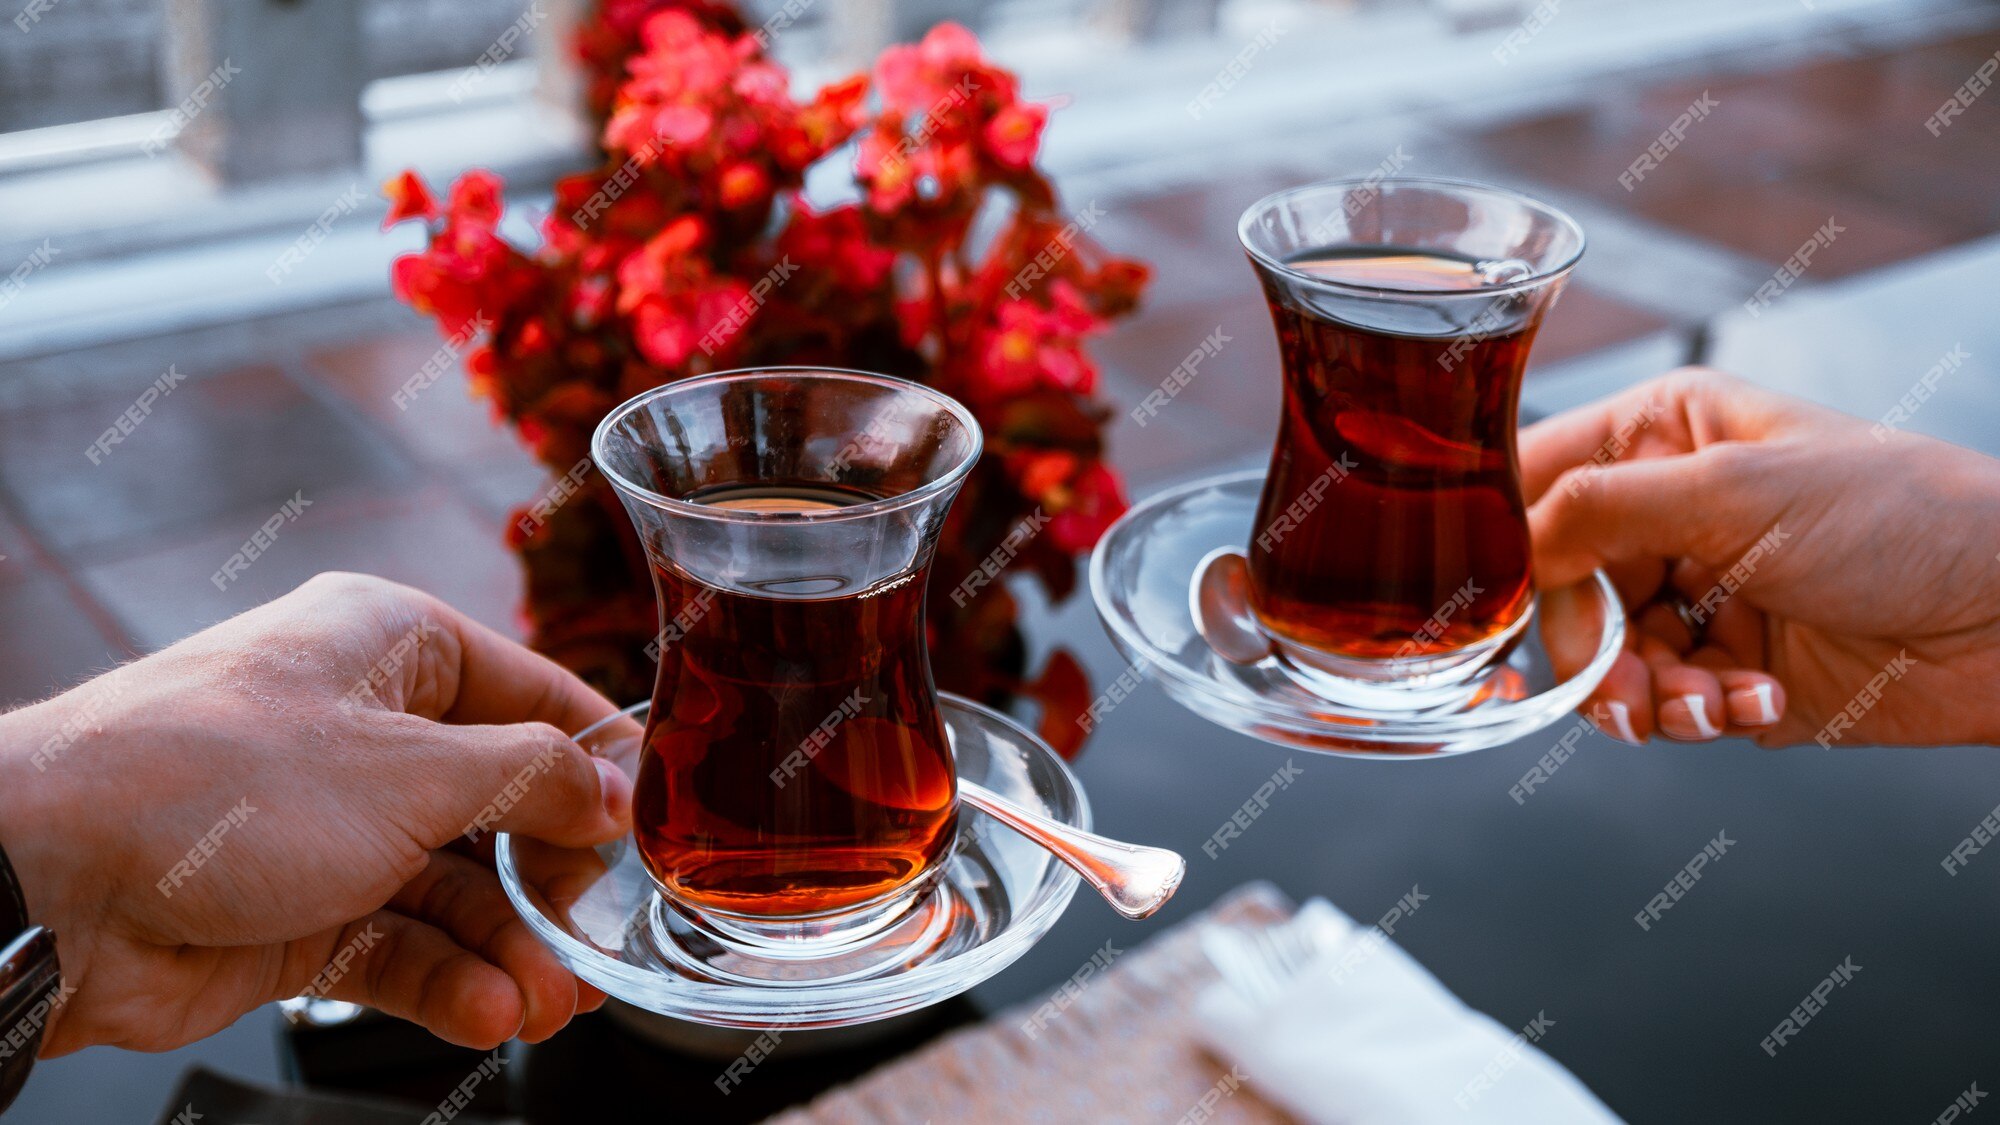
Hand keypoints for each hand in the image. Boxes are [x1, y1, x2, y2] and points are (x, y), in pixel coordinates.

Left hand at [0, 572, 634, 1054]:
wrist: (52, 882)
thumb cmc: (221, 785)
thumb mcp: (413, 772)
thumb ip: (531, 780)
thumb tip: (610, 792)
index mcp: (390, 645)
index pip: (533, 690)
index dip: (600, 756)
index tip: (656, 820)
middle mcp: (362, 727)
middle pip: (498, 802)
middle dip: (553, 878)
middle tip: (604, 935)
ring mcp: (327, 823)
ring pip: (454, 886)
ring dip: (508, 946)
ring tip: (552, 1001)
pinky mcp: (295, 909)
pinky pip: (398, 942)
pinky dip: (445, 979)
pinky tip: (487, 1012)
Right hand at [1523, 367, 1999, 747]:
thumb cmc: (1901, 518)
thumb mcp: (1735, 491)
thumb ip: (1601, 510)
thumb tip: (1505, 547)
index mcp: (1659, 436)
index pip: (1534, 481)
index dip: (1505, 541)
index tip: (1491, 599)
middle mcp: (1666, 513)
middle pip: (1556, 589)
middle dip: (1589, 646)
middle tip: (1621, 681)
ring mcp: (1694, 594)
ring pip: (1602, 660)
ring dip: (1646, 694)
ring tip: (1709, 700)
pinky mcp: (1725, 668)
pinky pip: (1661, 704)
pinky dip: (1697, 714)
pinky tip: (1756, 700)